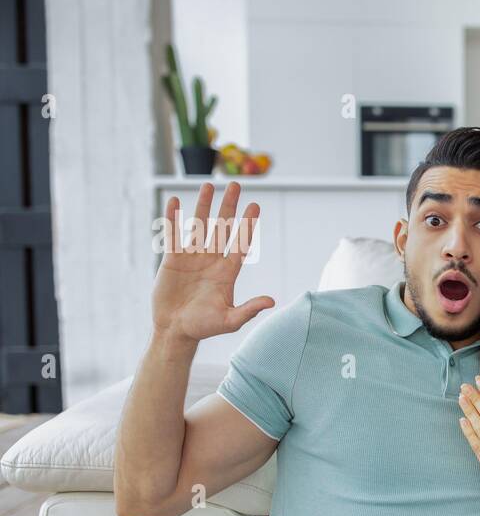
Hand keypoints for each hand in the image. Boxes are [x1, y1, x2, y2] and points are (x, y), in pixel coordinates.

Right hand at [154, 182, 271, 345]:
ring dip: (203, 206)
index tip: (255, 205)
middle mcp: (212, 260)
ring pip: (199, 226)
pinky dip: (173, 218)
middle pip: (223, 228)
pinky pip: (173, 234)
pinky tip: (174, 200)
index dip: (248, 225)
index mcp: (228, 271)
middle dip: (229, 207)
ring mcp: (192, 257)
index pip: (241, 243)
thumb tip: (271, 301)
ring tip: (208, 185)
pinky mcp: (172, 259)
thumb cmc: (204, 327)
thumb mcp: (229, 320)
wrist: (176, 330)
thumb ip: (249, 309)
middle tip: (235, 185)